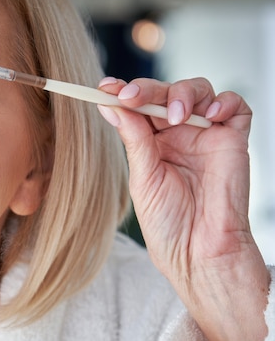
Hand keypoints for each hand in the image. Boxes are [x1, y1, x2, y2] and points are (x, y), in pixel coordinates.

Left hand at [97, 76, 269, 340]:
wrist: (198, 253)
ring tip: (174, 115)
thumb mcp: (143, 177)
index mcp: (150, 142)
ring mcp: (205, 134)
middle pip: (164, 93)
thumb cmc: (168, 224)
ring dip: (182, 94)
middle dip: (147, 90)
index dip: (122, 94)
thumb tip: (111, 105)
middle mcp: (177, 134)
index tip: (104, 87)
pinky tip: (211, 115)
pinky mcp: (233, 140)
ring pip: (197, 92)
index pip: (137, 108)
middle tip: (131, 96)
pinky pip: (235, 106)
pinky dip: (224, 102)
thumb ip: (134, 139)